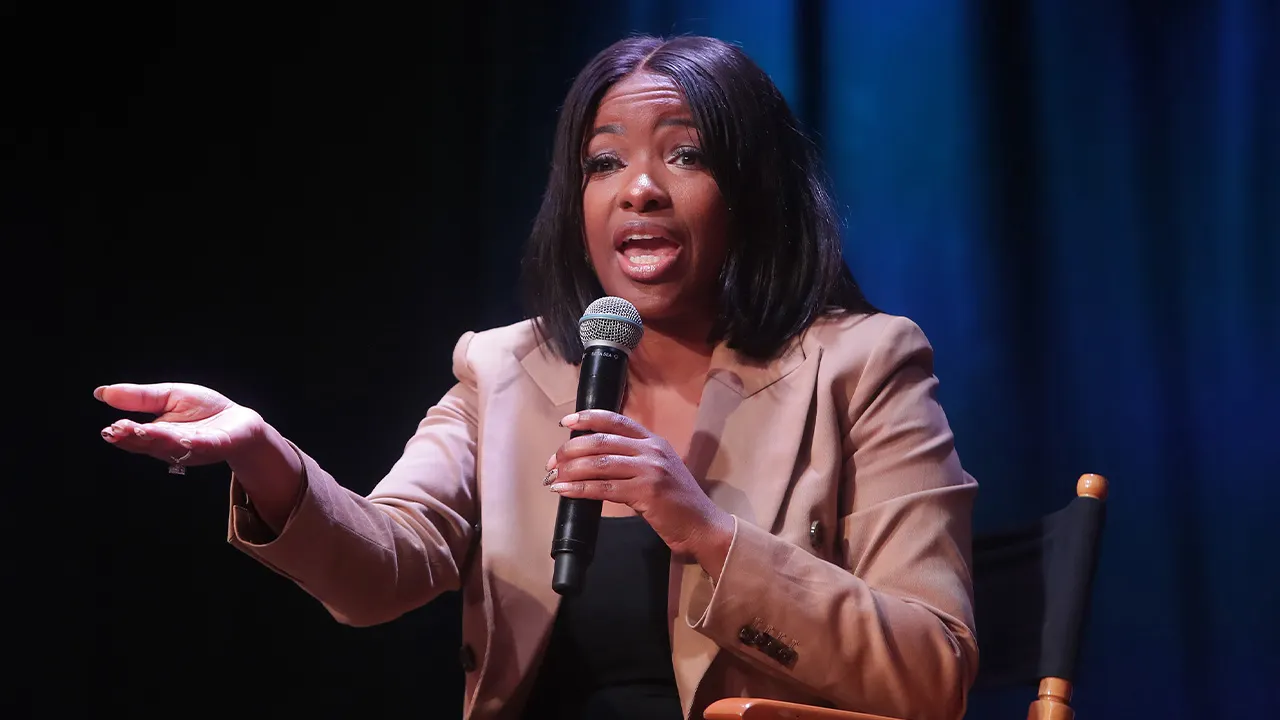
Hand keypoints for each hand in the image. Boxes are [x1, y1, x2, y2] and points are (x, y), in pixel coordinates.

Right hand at [95, 382, 265, 470]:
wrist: (239, 421)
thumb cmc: (203, 410)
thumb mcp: (168, 397)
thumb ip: (139, 398)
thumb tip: (101, 392)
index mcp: (157, 435)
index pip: (135, 437)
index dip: (123, 434)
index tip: (109, 429)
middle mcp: (172, 446)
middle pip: (150, 444)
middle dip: (135, 437)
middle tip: (119, 430)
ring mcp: (194, 448)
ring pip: (173, 446)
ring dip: (158, 439)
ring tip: (143, 430)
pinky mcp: (216, 445)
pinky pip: (203, 445)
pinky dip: (194, 442)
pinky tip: (185, 436)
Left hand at [546, 410, 734, 576]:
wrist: (702, 525)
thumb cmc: (677, 502)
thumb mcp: (659, 470)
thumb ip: (633, 460)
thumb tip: (593, 460)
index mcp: (654, 441)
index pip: (616, 420)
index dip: (588, 418)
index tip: (566, 422)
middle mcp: (652, 450)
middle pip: (602, 441)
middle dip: (571, 449)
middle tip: (552, 461)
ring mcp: (650, 470)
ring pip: (600, 463)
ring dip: (571, 470)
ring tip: (553, 477)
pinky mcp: (646, 492)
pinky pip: (604, 488)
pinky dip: (579, 489)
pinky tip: (565, 491)